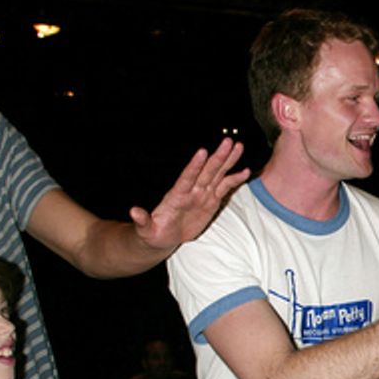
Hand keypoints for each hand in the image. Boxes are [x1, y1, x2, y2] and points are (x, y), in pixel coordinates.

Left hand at [130, 138, 248, 249]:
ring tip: (238, 146)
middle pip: (206, 171)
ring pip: (217, 174)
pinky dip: (234, 180)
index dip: (194, 166)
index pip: (187, 178)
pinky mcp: (211, 201)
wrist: (163, 236)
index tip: (202, 152)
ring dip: (228, 161)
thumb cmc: (152, 233)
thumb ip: (142, 220)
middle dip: (218, 157)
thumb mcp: (145, 230)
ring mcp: (202, 194)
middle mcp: (191, 191)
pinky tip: (245, 171)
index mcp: (176, 196)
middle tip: (228, 142)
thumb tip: (134, 212)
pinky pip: (224, 188)